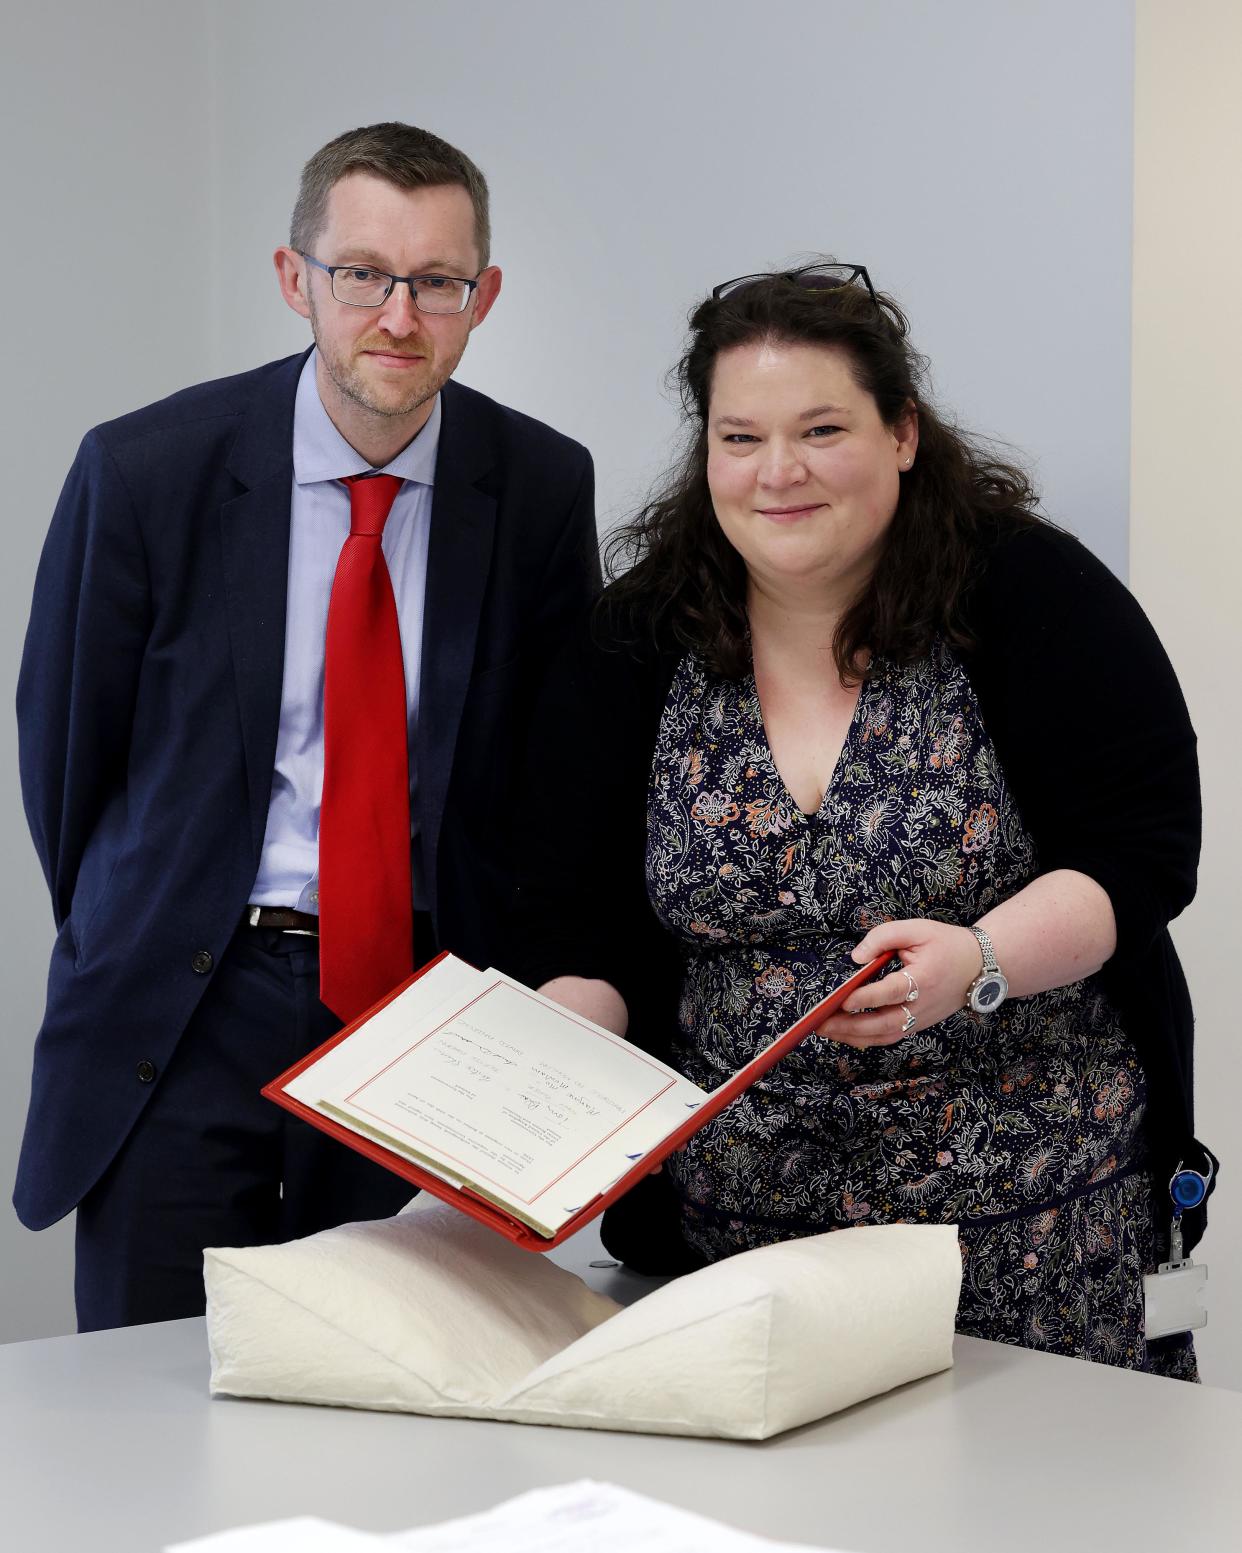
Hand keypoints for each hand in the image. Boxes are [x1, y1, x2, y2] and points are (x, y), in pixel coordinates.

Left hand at [816, 919, 981, 1047]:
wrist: (980, 966)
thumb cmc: (947, 944)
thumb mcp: (917, 929)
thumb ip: (883, 937)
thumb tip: (856, 958)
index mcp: (925, 978)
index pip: (893, 992)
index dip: (867, 997)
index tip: (843, 999)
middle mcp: (923, 1005)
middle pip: (885, 1023)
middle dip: (850, 1026)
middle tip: (820, 1023)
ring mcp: (921, 1019)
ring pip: (885, 1035)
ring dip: (853, 1036)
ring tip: (824, 1029)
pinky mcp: (918, 1024)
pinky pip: (890, 1036)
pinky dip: (866, 1038)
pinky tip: (844, 1033)